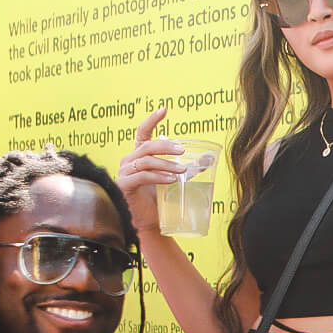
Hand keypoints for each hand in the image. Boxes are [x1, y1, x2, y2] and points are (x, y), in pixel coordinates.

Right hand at [117, 107, 185, 235]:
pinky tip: (172, 180)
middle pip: (147, 146)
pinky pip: (142, 176)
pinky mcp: (124, 185)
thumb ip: (187, 167)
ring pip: (146, 161)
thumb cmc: (160, 200)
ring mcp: (124, 172)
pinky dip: (158, 176)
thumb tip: (208, 159)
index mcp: (139, 156)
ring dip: (166, 164)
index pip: (142, 132)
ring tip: (183, 171)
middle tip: (183, 151)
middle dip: (166, 146)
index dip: (152, 120)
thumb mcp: (174, 179)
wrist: (150, 223)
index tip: (165, 109)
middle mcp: (129, 161)